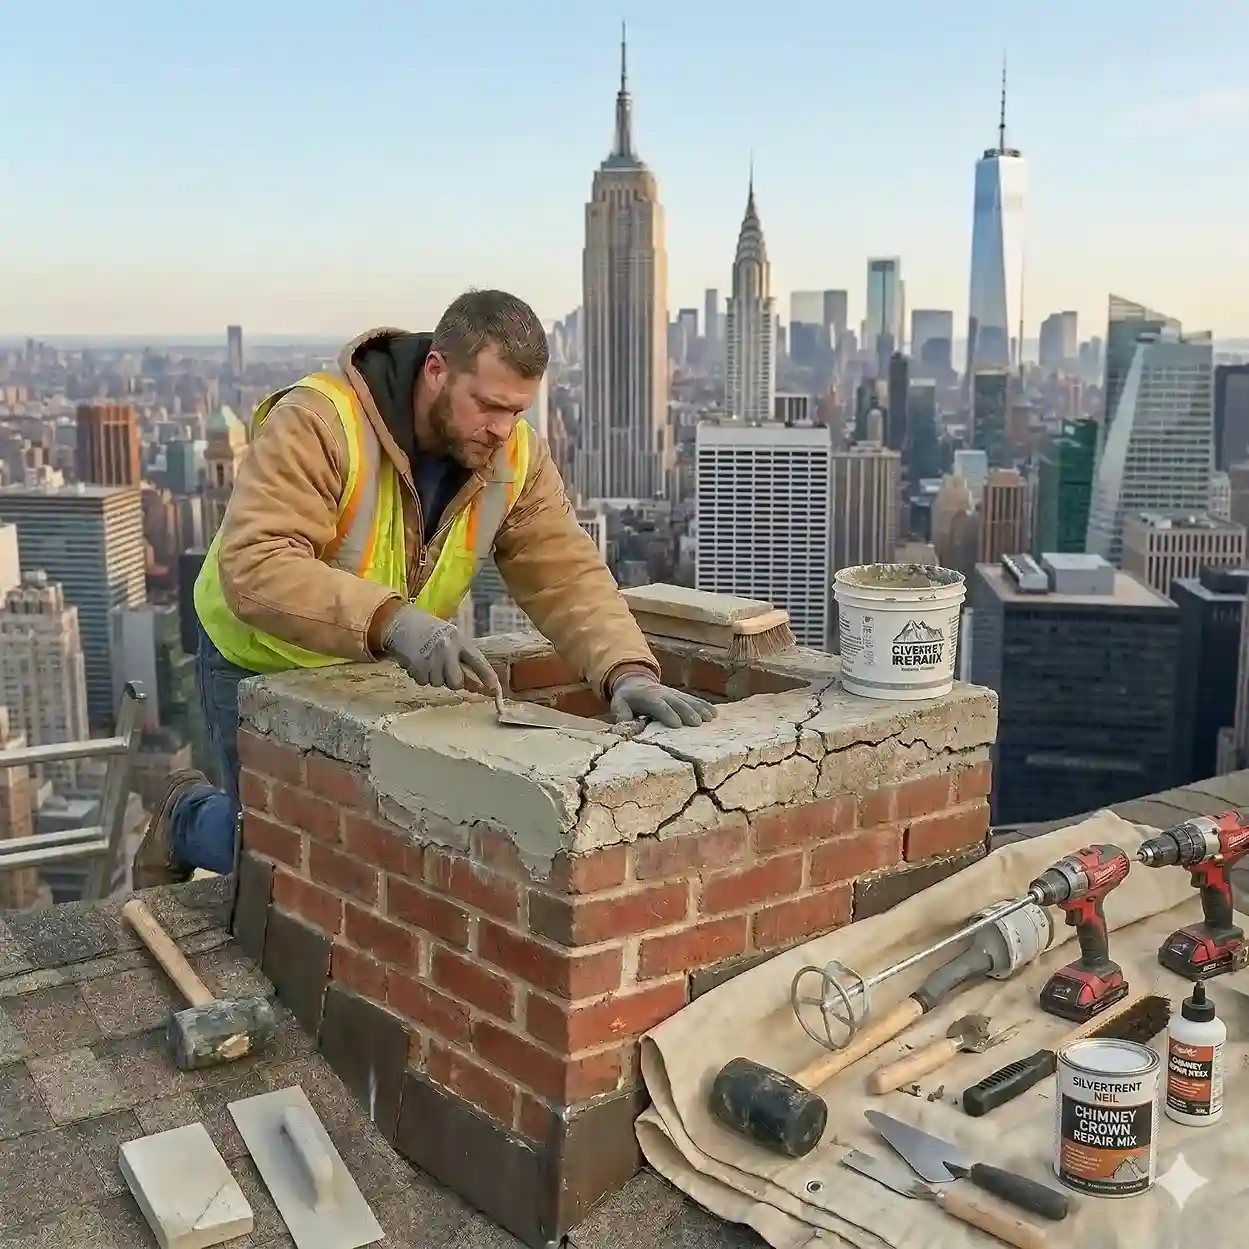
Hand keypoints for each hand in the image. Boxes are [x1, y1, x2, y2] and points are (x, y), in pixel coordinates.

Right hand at [381, 604, 496, 691]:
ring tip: (429, 660)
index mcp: (458, 640)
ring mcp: (431, 659)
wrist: (401, 623)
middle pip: (456, 682)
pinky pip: (423, 682)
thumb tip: (478, 684)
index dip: (487, 676)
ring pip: (438, 683)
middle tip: (445, 670)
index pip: (477, 661)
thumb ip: (464, 657)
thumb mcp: (451, 637)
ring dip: (434, 676)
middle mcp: (446, 650)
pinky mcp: (416, 667)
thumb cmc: (430, 631)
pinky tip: (419, 662)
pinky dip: (421, 676)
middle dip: (452, 680)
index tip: (495, 689)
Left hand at [609, 674, 715, 729]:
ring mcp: (674, 693)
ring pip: (689, 700)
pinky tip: (715, 713)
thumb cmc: (627, 698)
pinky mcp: (682, 695)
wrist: (635, 681)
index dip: (667, 714)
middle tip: (697, 723)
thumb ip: (621, 714)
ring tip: (710, 718)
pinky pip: (695, 700)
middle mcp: (663, 693)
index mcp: (647, 697)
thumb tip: (626, 726)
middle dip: (687, 712)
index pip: (658, 705)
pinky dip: (705, 706)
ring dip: (700, 709)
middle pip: (677, 703)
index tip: (677, 724)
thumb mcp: (618, 704)